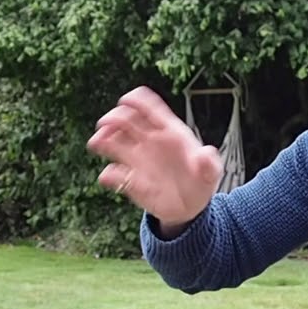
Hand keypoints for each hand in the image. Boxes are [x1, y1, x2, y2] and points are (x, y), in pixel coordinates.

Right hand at [86, 87, 223, 230]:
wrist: (190, 208)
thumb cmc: (201, 184)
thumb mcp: (211, 174)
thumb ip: (209, 164)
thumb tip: (207, 153)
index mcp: (170, 132)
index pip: (150, 107)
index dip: (136, 100)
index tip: (124, 101)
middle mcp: (150, 141)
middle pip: (126, 119)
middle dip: (113, 118)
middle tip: (105, 126)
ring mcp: (138, 159)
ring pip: (114, 140)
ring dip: (102, 138)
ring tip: (96, 144)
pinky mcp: (130, 179)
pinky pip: (114, 173)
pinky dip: (108, 174)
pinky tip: (109, 178)